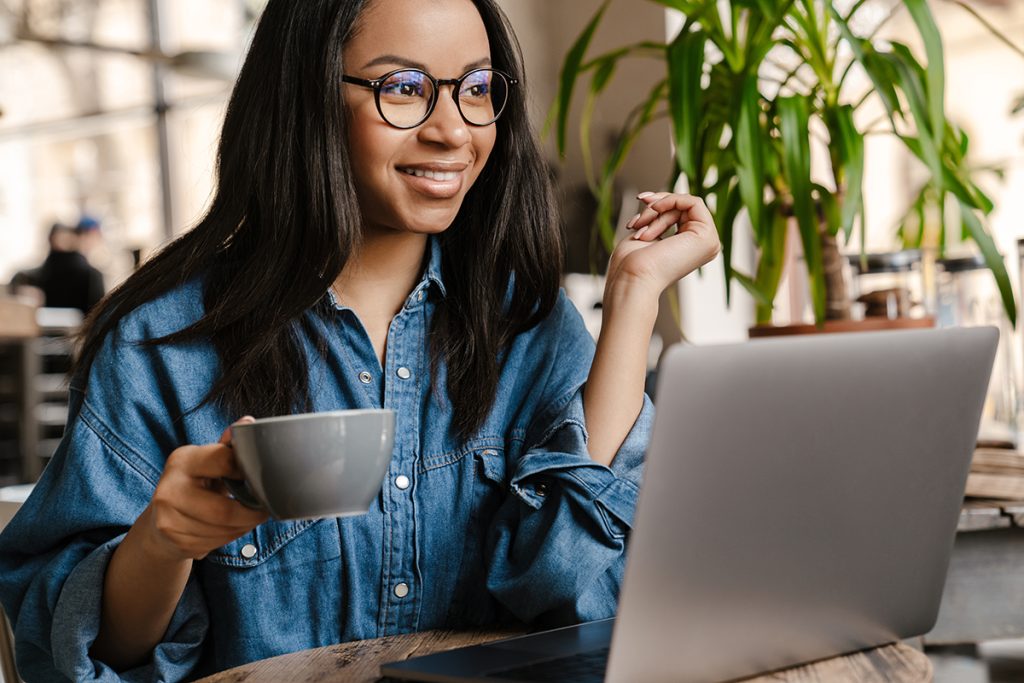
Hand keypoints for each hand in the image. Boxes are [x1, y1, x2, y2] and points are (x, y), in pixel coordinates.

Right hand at [139, 417, 267, 561]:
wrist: (160, 520)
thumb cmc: (194, 485)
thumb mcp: (207, 461)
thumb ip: (227, 447)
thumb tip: (248, 423)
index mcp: (182, 460)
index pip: (224, 462)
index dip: (248, 473)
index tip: (259, 479)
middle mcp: (169, 488)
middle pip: (224, 510)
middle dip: (251, 514)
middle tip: (263, 510)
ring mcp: (167, 517)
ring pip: (221, 530)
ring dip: (242, 528)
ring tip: (246, 520)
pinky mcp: (173, 539)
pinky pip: (213, 543)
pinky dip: (228, 538)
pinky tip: (227, 530)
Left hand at [607, 192, 720, 296]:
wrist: (633, 278)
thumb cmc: (632, 262)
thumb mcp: (648, 231)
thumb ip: (660, 217)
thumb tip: (662, 199)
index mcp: (690, 248)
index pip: (680, 212)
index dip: (659, 203)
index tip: (639, 199)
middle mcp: (702, 247)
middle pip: (682, 208)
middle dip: (655, 206)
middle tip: (637, 219)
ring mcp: (708, 243)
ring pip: (685, 205)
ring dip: (657, 209)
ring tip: (641, 224)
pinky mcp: (708, 238)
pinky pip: (694, 202)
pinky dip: (671, 200)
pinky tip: (655, 209)